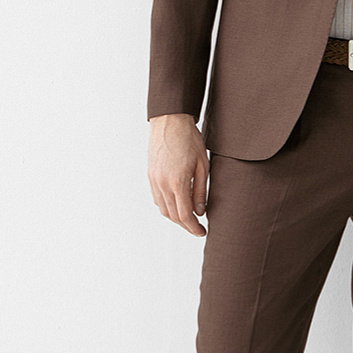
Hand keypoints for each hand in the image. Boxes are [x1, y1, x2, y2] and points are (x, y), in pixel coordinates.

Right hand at [148, 113, 209, 236]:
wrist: (169, 121)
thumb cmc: (189, 139)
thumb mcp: (202, 165)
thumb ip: (201, 191)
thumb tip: (200, 211)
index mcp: (177, 182)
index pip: (185, 215)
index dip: (194, 227)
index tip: (202, 231)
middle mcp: (162, 184)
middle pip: (173, 216)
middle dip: (186, 225)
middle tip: (198, 227)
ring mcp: (154, 180)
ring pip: (163, 209)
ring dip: (176, 218)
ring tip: (189, 218)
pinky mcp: (150, 175)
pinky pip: (157, 199)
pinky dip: (167, 207)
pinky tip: (177, 205)